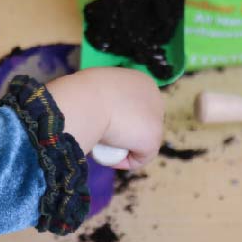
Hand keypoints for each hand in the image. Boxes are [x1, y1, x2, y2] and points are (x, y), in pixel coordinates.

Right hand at [47, 67, 163, 171]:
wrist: (86, 102)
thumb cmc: (85, 91)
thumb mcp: (94, 87)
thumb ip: (102, 96)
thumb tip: (93, 107)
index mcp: (141, 80)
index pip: (133, 104)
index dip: (117, 117)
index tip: (99, 123)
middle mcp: (154, 96)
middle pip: (139, 122)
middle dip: (123, 133)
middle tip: (101, 138)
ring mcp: (157, 119)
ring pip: (138, 140)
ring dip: (121, 146)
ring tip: (101, 147)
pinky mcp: (153, 140)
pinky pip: (137, 158)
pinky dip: (123, 161)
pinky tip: (108, 158)